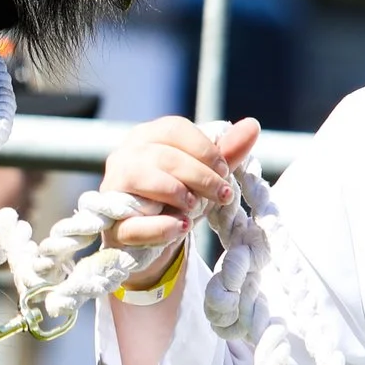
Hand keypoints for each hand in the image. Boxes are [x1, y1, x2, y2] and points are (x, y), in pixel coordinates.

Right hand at [99, 116, 260, 290]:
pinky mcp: (112, 224)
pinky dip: (161, 225)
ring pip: (141, 177)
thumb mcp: (204, 175)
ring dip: (177, 192)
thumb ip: (227, 153)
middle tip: (224, 195)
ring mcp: (113, 189)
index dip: (204, 149)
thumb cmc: (176, 197)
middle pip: (163, 155)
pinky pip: (134, 222)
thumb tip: (252, 125)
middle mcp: (124, 156)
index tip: (226, 170)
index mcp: (146, 136)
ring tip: (195, 208)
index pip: (174, 128)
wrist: (150, 240)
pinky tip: (182, 226)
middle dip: (200, 175)